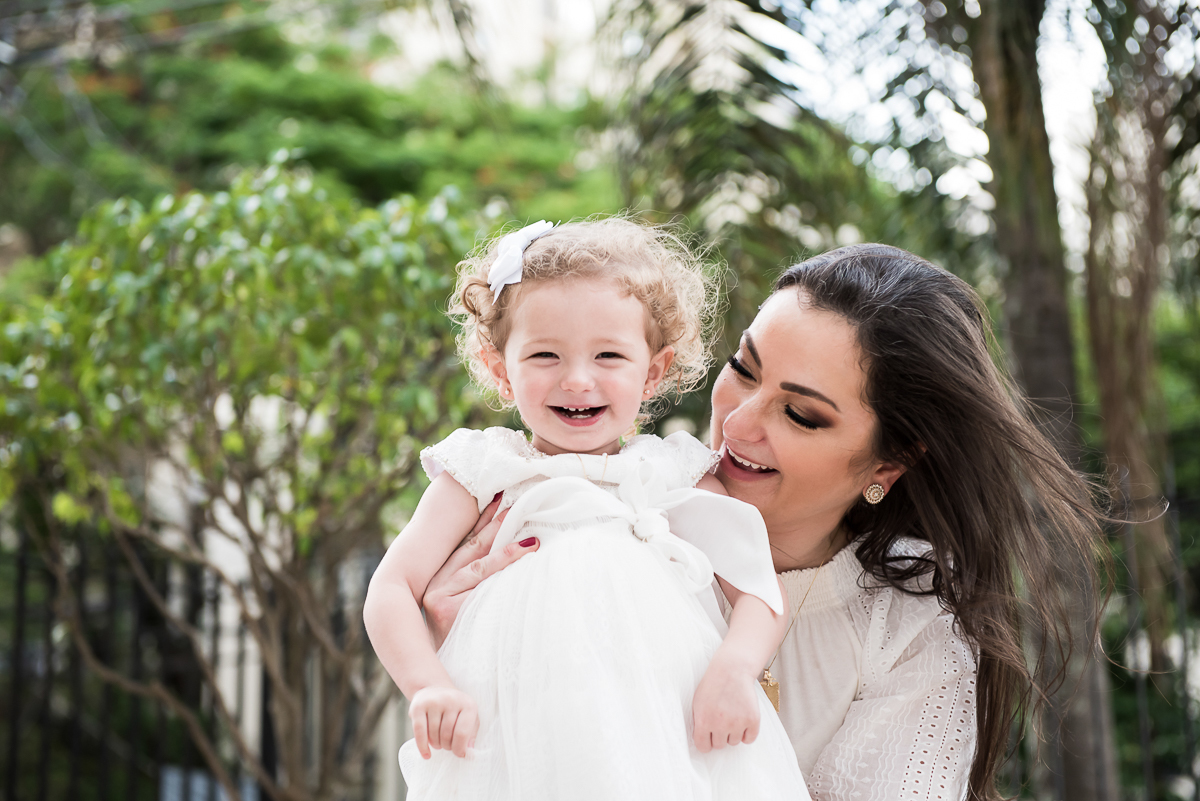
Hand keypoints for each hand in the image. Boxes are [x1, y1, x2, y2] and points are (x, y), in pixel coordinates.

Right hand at [409, 685, 478, 758]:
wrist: (435, 689)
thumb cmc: (455, 709)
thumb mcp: (469, 717)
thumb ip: (471, 735)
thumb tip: (469, 754)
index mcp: (468, 704)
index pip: (462, 733)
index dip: (460, 748)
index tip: (459, 754)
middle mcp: (451, 700)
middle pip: (446, 735)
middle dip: (447, 746)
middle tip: (447, 746)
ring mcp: (434, 701)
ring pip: (433, 734)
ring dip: (436, 745)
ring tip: (438, 743)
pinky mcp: (418, 706)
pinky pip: (419, 731)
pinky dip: (422, 746)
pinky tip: (426, 754)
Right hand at [422, 493, 538, 648]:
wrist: (454, 689)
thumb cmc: (471, 652)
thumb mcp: (474, 615)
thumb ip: (484, 588)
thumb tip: (516, 557)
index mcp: (439, 584)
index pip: (465, 546)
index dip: (483, 523)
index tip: (498, 501)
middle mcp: (434, 588)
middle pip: (472, 549)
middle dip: (494, 525)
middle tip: (516, 503)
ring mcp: (438, 599)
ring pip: (479, 565)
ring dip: (507, 548)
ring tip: (531, 536)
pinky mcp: (446, 611)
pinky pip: (483, 584)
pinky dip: (504, 567)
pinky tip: (524, 555)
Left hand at [691, 658, 761, 752]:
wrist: (732, 670)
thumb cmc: (713, 686)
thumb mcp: (697, 703)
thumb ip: (699, 723)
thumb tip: (701, 741)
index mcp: (704, 721)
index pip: (703, 747)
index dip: (705, 743)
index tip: (708, 738)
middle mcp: (720, 725)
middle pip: (720, 746)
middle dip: (719, 736)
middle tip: (721, 721)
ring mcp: (737, 723)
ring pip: (734, 742)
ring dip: (733, 733)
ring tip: (732, 715)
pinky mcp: (752, 719)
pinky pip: (749, 739)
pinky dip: (747, 733)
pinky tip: (742, 721)